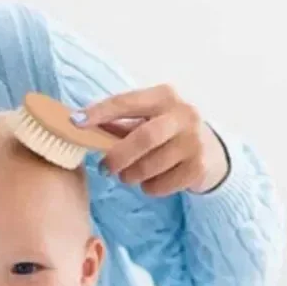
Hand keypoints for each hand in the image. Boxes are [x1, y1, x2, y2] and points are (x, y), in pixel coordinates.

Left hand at [73, 84, 228, 196]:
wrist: (211, 152)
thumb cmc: (166, 133)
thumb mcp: (146, 120)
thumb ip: (117, 123)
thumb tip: (77, 124)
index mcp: (163, 97)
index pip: (126, 102)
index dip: (99, 113)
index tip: (75, 123)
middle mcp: (182, 115)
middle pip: (144, 138)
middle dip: (118, 156)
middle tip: (105, 169)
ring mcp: (194, 142)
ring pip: (151, 165)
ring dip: (132, 175)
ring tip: (128, 175)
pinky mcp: (198, 167)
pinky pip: (162, 184)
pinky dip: (149, 187)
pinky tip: (149, 182)